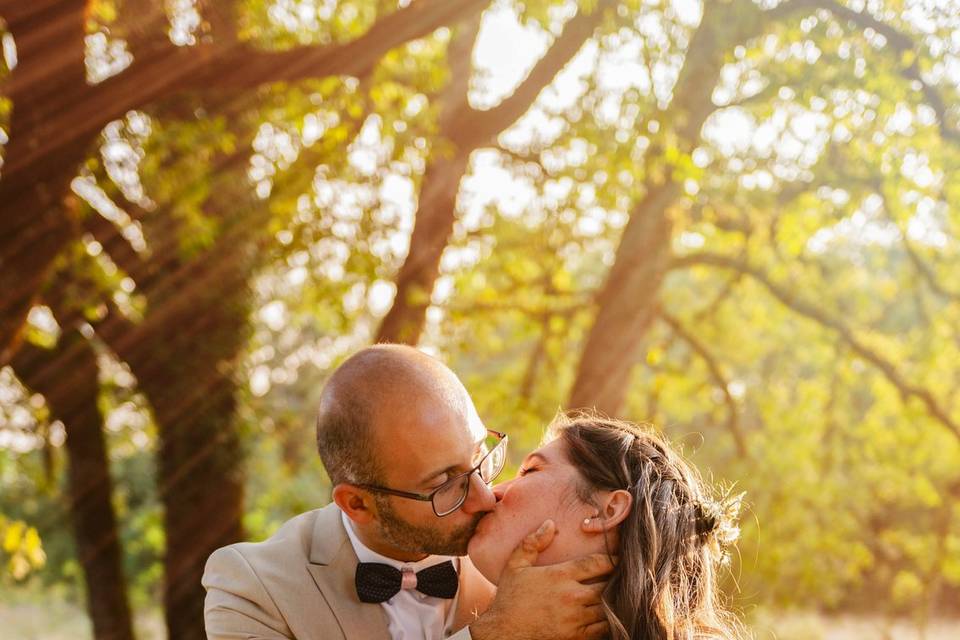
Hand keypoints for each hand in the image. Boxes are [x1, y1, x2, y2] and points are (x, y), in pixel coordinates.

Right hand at [469, 519, 613, 639]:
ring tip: (611, 596)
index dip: (611, 560)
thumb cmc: (509, 598)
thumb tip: (550, 523)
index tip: (616, 559)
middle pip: (607, 585)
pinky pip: (601, 628)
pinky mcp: (576, 636)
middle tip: (616, 578)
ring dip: (610, 602)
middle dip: (612, 581)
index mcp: (559, 575)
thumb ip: (532, 543)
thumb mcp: (515, 565)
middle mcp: (570, 596)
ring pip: (607, 608)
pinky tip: (601, 616)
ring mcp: (575, 618)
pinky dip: (605, 622)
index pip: (596, 563)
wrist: (503, 633)